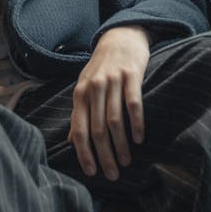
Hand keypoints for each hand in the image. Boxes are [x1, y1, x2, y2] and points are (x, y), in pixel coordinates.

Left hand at [67, 26, 149, 180]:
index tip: (92, 172)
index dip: (84, 153)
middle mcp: (93, 88)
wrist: (120, 37)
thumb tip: (71, 141)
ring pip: (115, 121)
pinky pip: (133, 104)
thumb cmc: (101, 68)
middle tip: (113, 174)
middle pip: (97, 130)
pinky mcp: (131, 75)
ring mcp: (112, 81)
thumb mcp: (85, 88)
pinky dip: (136, 124)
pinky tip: (139, 139)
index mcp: (80, 94)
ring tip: (126, 161)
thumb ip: (79, 114)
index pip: (79, 130)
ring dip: (121, 145)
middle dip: (104, 156)